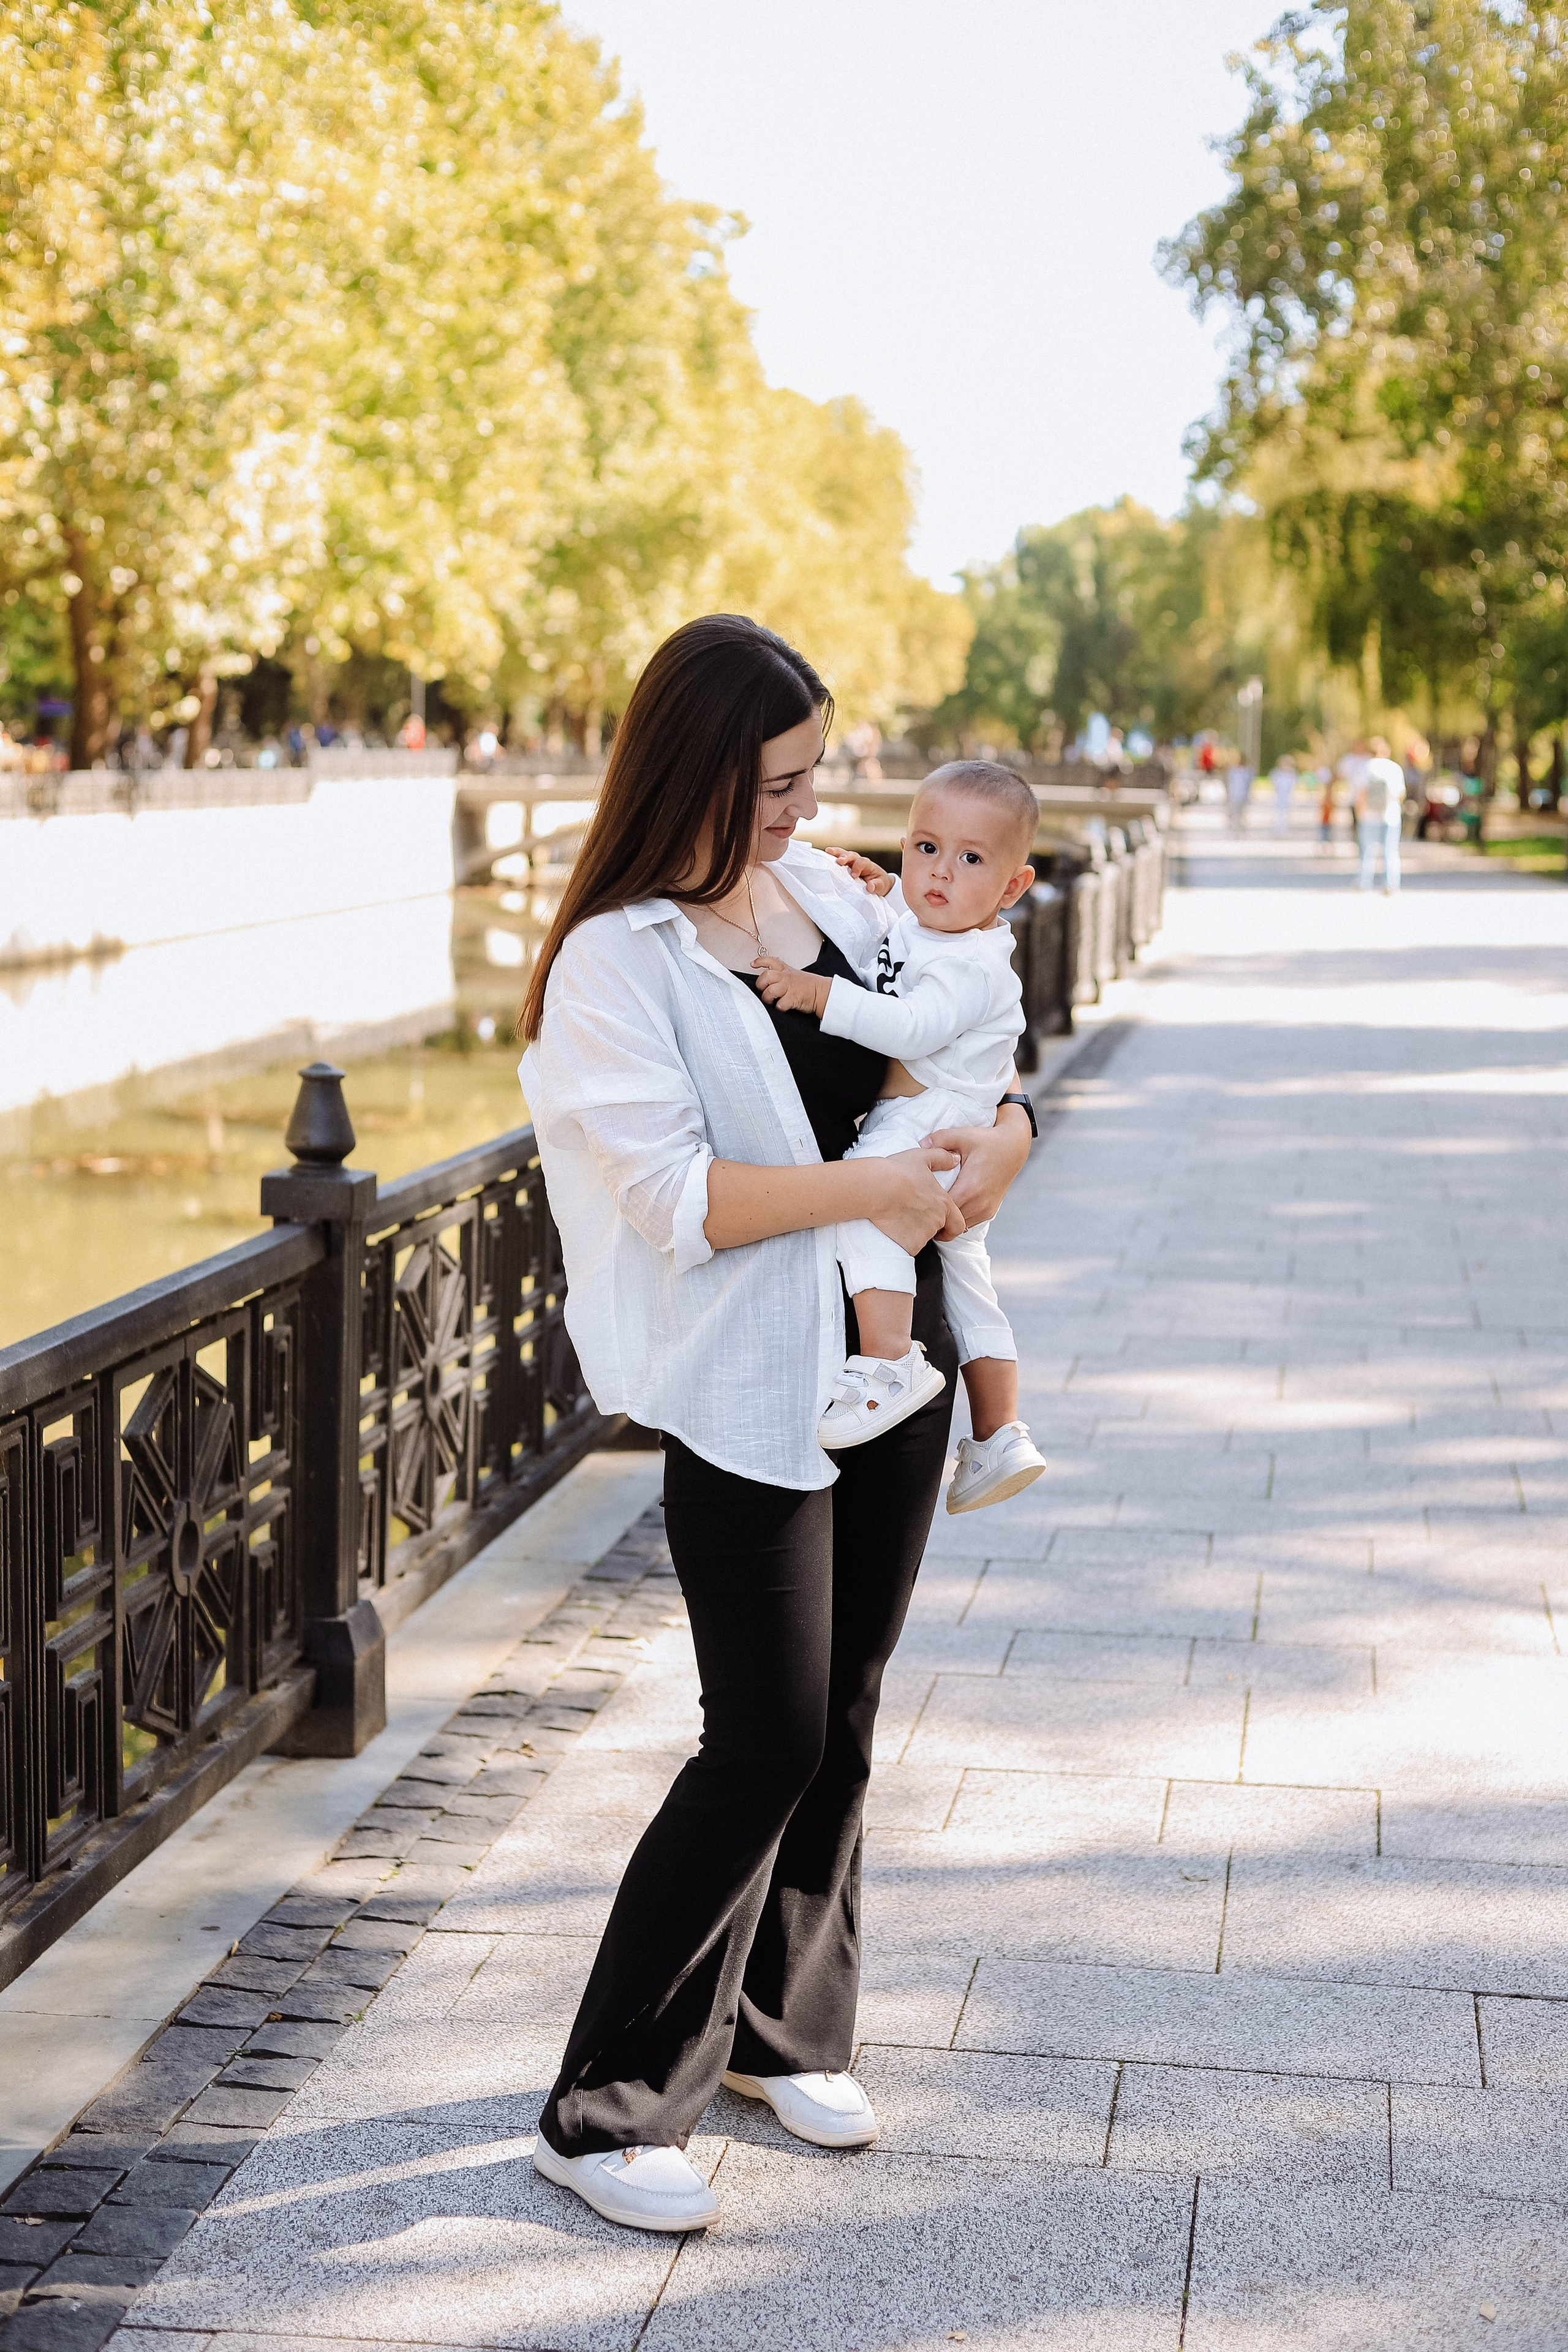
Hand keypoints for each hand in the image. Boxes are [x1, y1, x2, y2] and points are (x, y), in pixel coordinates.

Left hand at [754, 954, 829, 1014]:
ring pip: (770, 991)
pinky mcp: (792, 998)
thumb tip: (770, 966)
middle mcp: (786, 977)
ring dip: (768, 998)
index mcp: (785, 970)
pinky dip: (779, 1008)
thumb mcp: (794, 973)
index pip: (770, 960)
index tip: (753, 965)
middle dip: (761, 984)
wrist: (821, 992)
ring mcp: (789, 987)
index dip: (760, 961)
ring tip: (772, 1001)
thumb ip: (782, 970)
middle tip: (764, 990)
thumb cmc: (808, 985)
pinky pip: (779, 1005)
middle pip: (766, 976)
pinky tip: (782, 1007)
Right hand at [827, 846, 895, 896]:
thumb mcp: (881, 886)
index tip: (854, 876)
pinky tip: (825, 856)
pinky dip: (832, 857)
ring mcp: (852, 862)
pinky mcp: (846, 865)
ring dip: (836, 853)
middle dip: (845, 857)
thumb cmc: (879, 883)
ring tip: (828, 851)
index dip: (857, 867)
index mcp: (868, 865)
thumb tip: (870, 887)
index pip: (862, 862)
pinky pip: (839, 858)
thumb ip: (876, 886)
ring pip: (844, 854)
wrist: (878, 883)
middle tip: (839, 861)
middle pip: (852, 855)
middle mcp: (859, 861)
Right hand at [865, 1146, 961, 1255]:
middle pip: (937, 1230)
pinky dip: (903, 1241)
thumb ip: (942, 1158)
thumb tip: (955, 1159)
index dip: (951, 1226)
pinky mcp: (909, 1245)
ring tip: (899, 1217)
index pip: (958, 1224)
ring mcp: (923, 1235)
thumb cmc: (897, 1172)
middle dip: (928, 1226)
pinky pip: (909, 1247)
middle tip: (912, 1215)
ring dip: (914, 1232)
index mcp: (944, 1204)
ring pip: (922, 1238)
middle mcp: (936, 1221)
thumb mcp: (923, 1157)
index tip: (943, 1227)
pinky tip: (893, 1228)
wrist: (876, 1188)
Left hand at [925, 1107, 1030, 1225]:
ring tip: (934, 1208)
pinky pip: (969, 1223)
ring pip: (959, 1227)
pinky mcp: (989, 1212)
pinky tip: (950, 1207)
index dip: (928, 1208)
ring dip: (948, 1220)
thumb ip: (940, 1139)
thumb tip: (922, 1144)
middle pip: (950, 1222)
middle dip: (935, 1216)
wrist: (1013, 1148)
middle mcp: (979, 1203)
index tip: (918, 1201)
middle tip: (920, 1207)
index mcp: (970, 1188)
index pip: (943, 1210)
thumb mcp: (963, 1135)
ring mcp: (986, 1210)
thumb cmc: (989, 1142)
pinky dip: (958, 1219)